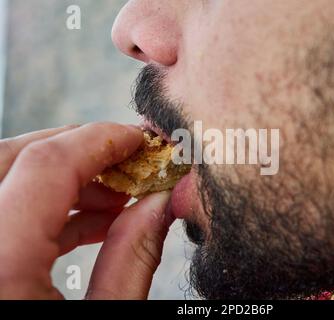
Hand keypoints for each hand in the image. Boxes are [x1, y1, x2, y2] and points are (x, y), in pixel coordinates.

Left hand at [0, 123, 173, 298]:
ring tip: (114, 199)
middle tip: (122, 159)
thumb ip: (131, 261)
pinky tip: (90, 222)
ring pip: (4, 180)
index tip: (136, 139)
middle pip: (10, 157)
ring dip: (62, 179)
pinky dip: (46, 209)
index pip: (46, 166)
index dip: (99, 140)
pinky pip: (3, 214)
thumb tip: (159, 204)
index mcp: (2, 266)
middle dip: (73, 148)